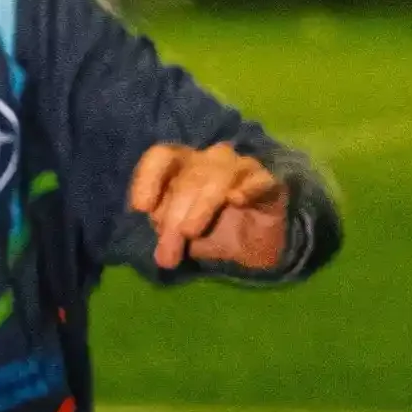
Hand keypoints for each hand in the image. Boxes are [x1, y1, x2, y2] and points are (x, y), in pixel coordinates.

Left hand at [129, 143, 288, 272]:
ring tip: (191, 233)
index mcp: (183, 167)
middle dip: (174, 213)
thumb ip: (169, 237)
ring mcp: (242, 167)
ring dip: (202, 205)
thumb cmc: (213, 233)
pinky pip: (259, 180)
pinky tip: (236, 200)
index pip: (161, 156)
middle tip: (169, 248)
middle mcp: (211, 160)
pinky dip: (247, 188)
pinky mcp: (270, 182)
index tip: (141, 207)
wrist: (254, 248)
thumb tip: (163, 255)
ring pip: (219, 175)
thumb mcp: (182, 238)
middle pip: (188, 175)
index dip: (148, 177)